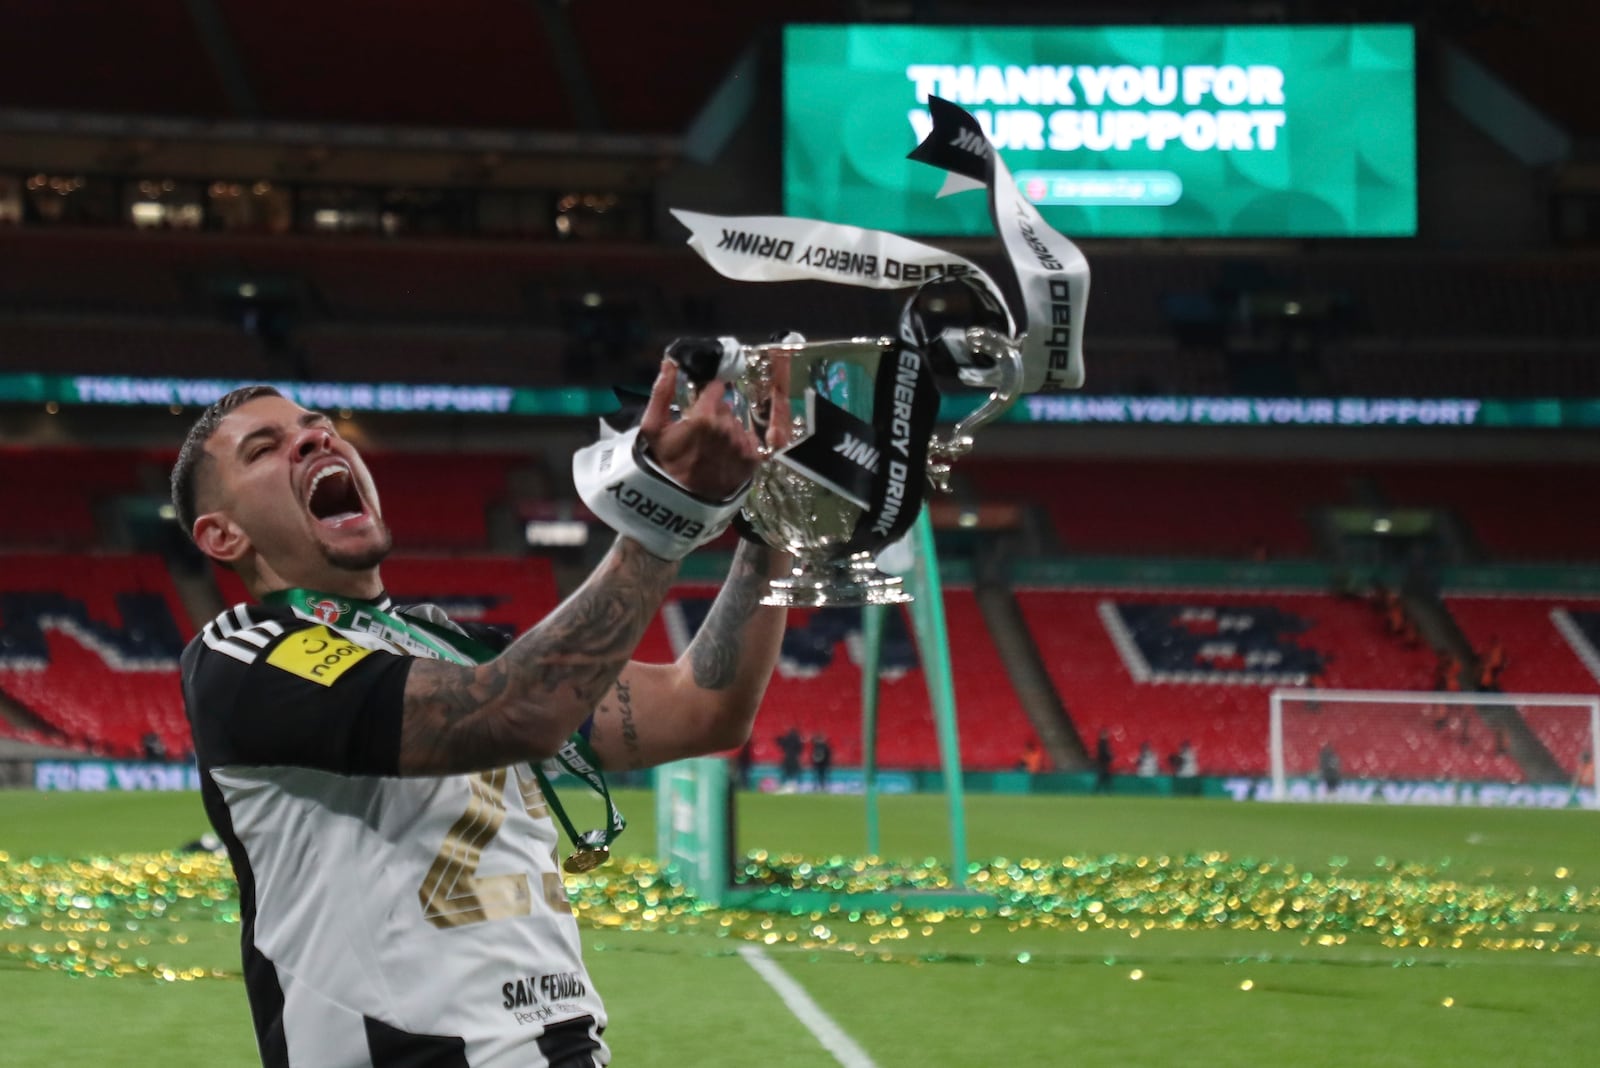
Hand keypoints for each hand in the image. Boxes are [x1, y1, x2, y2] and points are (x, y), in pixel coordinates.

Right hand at [640, 360, 760, 500]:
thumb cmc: (664, 462)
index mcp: (704, 416)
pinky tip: (724, 455)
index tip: (700, 403)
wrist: (680, 500)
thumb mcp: (652, 427)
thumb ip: (662, 391)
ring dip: (726, 430)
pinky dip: (738, 445)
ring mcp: (741, 444)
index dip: (708, 394)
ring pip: (737, 423)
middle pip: (727, 406)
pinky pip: (749, 440)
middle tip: (701, 432)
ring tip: (711, 447)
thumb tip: (671, 362)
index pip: (717, 388)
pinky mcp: (752, 460)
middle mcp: (727, 428)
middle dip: (715, 413)